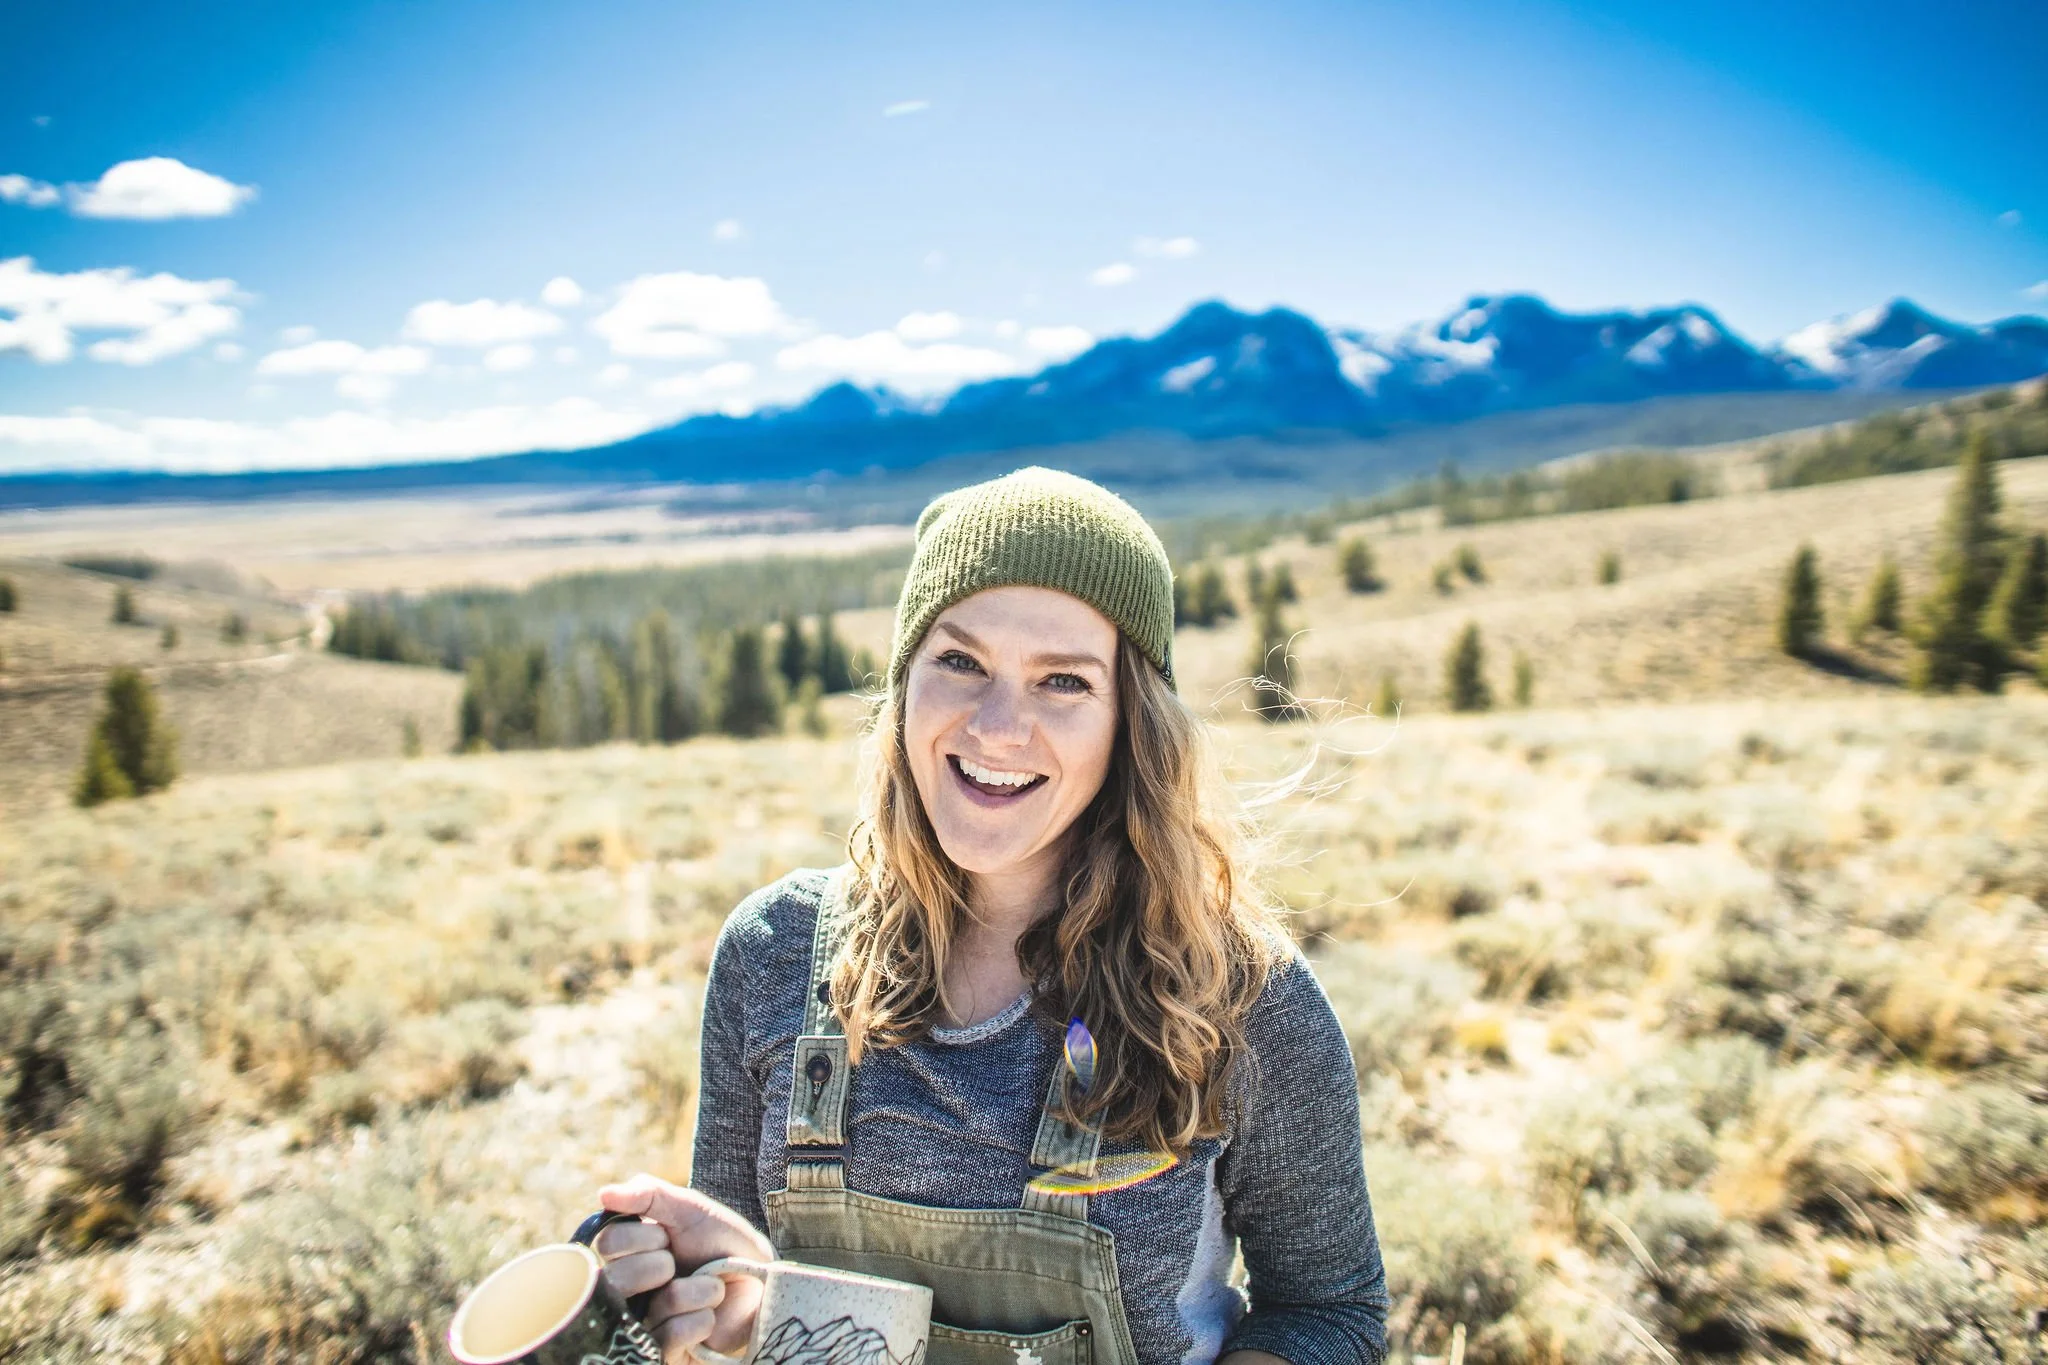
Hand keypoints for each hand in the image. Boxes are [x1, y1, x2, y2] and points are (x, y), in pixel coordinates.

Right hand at [595, 1173, 774, 1363]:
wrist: (760, 1280)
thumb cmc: (721, 1242)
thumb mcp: (689, 1208)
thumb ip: (648, 1194)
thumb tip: (604, 1193)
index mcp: (626, 1255)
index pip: (608, 1243)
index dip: (643, 1236)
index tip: (667, 1235)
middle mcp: (626, 1291)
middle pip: (618, 1278)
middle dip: (662, 1264)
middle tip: (681, 1263)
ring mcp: (643, 1324)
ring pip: (654, 1307)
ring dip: (696, 1290)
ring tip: (711, 1287)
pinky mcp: (663, 1353)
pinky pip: (670, 1337)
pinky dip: (701, 1320)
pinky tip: (710, 1316)